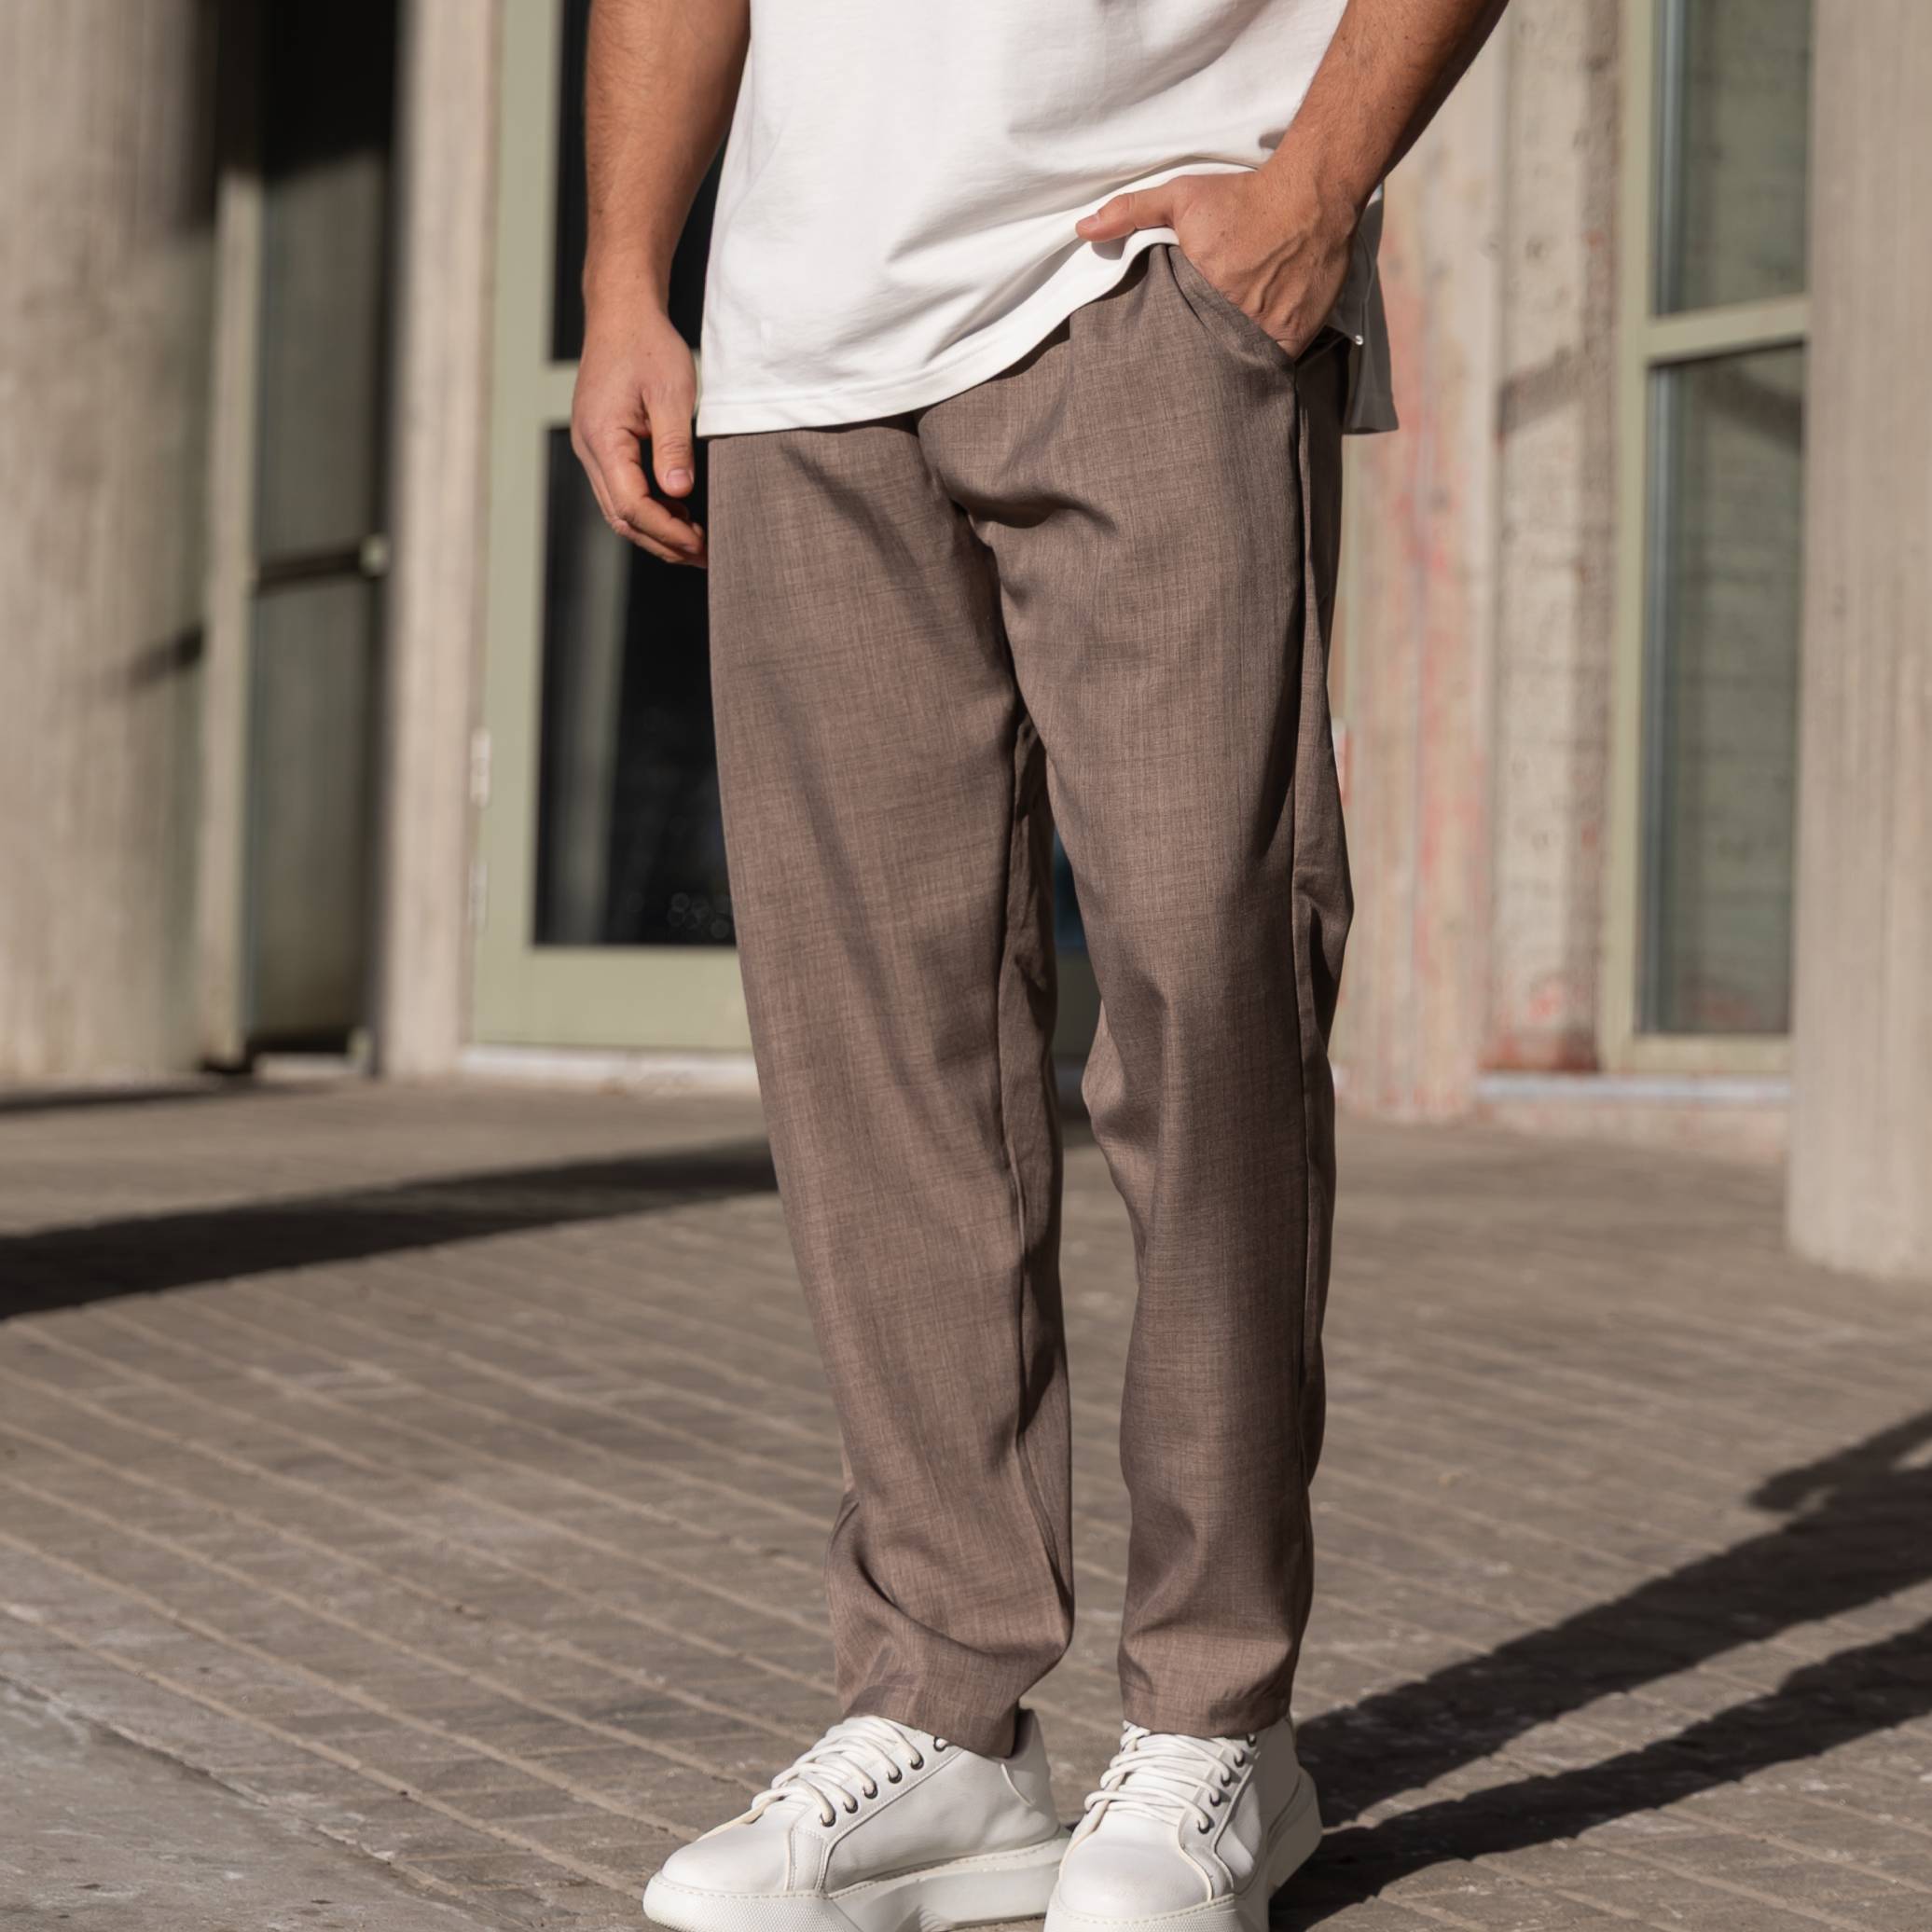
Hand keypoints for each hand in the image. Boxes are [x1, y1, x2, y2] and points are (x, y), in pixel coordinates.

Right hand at [571, 289, 706, 566]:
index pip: (632, 506)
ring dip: (656, 529)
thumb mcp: (671, 394)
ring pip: (618, 508)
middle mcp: (588, 448)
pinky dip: (648, 507)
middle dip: (662, 542)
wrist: (622, 311)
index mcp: (602, 438)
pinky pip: (620, 488)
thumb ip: (673, 446)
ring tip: (695, 540)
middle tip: (703, 556)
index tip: (701, 545)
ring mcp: (591, 447)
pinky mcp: (601, 443)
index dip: (667, 532)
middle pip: (621, 517)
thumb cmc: (647, 344)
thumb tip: (679, 493)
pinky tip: (679, 510)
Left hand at [1076, 169, 1358, 359]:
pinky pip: (1271, 366)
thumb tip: (1084, 229)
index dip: (1167, 341)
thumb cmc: (1244, 195)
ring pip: (1237, 363)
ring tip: (1213, 372)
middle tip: (1185, 366)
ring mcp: (1265, 329)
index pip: (1172, 331)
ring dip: (1226, 365)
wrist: (1312, 193)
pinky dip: (1260, 367)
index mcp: (1200, 286)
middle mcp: (1233, 314)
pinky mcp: (1295, 336)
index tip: (1163, 345)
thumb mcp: (1183, 196)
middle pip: (1204, 352)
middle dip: (1194, 359)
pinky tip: (1248, 366)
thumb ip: (1132, 211)